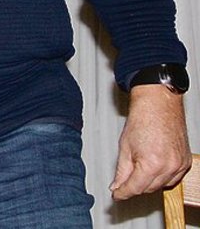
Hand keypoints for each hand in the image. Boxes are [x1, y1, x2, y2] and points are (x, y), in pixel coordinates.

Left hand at [110, 85, 190, 199]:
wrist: (159, 106)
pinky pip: (173, 179)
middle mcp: (169, 167)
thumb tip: (117, 186)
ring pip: (161, 186)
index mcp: (152, 164)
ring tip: (138, 168)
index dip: (122, 193)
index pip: (135, 188)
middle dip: (135, 187)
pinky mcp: (186, 163)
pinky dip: (162, 177)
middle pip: (148, 189)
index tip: (116, 195)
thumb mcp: (125, 147)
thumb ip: (121, 171)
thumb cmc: (142, 120)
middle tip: (123, 182)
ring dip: (148, 182)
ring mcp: (180, 165)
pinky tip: (153, 167)